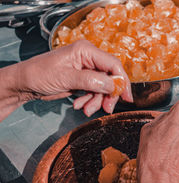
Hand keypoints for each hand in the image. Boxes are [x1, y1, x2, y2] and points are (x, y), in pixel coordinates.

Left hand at [14, 40, 132, 115]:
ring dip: (96, 101)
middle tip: (105, 108)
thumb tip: (112, 85)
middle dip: (108, 95)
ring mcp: (87, 70)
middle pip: (110, 78)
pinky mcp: (83, 80)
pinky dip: (90, 101)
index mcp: (86, 51)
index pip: (113, 64)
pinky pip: (94, 92)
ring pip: (103, 88)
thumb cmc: (39, 74)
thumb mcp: (65, 78)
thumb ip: (90, 81)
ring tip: (85, 109)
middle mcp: (89, 59)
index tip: (126, 97)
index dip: (122, 80)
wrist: (25, 83)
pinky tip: (79, 106)